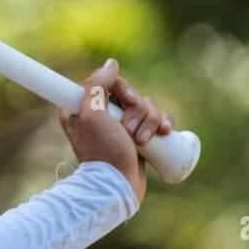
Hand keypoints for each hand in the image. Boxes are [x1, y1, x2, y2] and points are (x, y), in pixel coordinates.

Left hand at [57, 58, 172, 205]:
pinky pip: (158, 120)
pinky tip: (164, 134)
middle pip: (131, 94)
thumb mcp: (92, 115)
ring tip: (140, 141)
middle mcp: (102, 115)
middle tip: (129, 129)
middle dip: (137, 110)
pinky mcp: (139, 137)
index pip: (110, 82)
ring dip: (149, 122)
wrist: (117, 185)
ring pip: (147, 107)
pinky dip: (163, 125)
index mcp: (85, 108)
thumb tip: (111, 63)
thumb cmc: (102, 152)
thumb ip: (96, 86)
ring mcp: (122, 127)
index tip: (124, 101)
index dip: (122, 89)